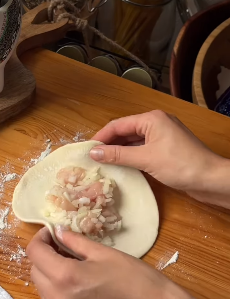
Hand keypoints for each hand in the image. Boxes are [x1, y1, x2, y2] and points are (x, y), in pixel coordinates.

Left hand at [27, 226, 213, 298]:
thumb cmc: (136, 279)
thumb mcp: (104, 253)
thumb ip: (75, 242)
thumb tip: (57, 231)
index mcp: (66, 277)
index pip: (34, 254)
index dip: (40, 238)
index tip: (51, 232)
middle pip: (35, 273)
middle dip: (44, 257)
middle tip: (62, 247)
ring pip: (43, 291)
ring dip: (49, 275)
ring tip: (71, 265)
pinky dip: (59, 293)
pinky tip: (79, 286)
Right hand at [91, 110, 229, 207]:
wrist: (211, 179)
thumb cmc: (181, 165)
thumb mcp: (145, 159)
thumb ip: (118, 155)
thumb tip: (94, 152)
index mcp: (151, 119)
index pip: (118, 124)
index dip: (101, 136)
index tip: (87, 149)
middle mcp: (156, 123)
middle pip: (125, 131)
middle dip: (109, 143)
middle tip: (92, 157)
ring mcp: (162, 136)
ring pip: (134, 141)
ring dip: (119, 151)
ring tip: (102, 162)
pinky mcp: (166, 149)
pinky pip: (143, 149)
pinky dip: (131, 156)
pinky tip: (121, 166)